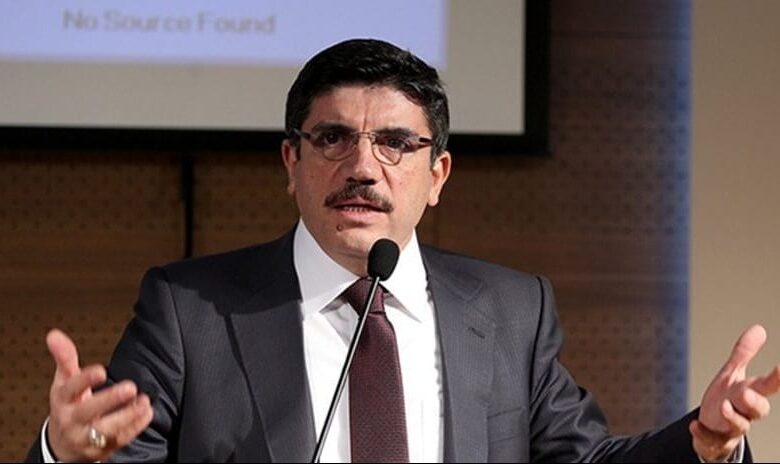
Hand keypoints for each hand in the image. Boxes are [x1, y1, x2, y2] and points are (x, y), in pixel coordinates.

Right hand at [45, 328, 153, 461]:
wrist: (62, 445)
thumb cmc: (68, 406)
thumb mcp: (63, 382)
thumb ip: (64, 358)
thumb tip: (54, 334)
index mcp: (62, 401)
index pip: (70, 389)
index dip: (85, 380)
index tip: (101, 370)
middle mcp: (72, 420)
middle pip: (89, 411)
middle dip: (109, 400)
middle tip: (130, 387)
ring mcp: (86, 437)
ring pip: (106, 429)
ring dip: (127, 416)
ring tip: (144, 401)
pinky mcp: (101, 449)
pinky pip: (120, 439)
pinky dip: (135, 427)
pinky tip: (147, 412)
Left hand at [690, 324, 779, 461]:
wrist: (713, 428)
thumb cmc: (727, 398)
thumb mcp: (733, 374)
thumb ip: (743, 353)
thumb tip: (759, 328)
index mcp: (749, 394)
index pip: (766, 387)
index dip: (775, 379)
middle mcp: (744, 412)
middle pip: (757, 409)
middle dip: (753, 401)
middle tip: (745, 392)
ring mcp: (731, 428)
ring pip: (739, 426)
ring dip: (732, 417)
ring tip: (722, 406)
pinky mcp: (715, 440)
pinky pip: (712, 441)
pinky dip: (703, 434)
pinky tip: (694, 426)